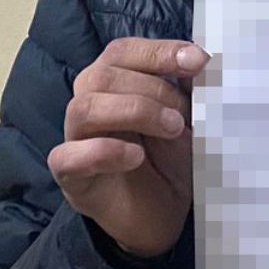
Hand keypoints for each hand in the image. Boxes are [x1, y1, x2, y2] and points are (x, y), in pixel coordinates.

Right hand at [48, 37, 208, 258]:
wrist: (164, 218)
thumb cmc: (170, 162)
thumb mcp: (188, 121)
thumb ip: (188, 90)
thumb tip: (200, 61)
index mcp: (113, 83)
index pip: (122, 51)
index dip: (158, 52)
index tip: (198, 62)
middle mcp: (89, 105)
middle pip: (102, 75)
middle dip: (153, 90)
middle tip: (185, 117)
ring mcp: (75, 141)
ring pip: (85, 107)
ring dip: (134, 111)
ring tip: (172, 130)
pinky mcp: (70, 176)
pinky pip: (68, 156)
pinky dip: (104, 151)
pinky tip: (136, 157)